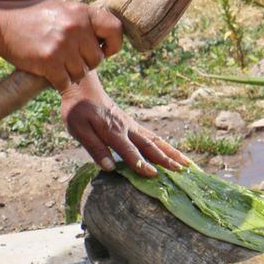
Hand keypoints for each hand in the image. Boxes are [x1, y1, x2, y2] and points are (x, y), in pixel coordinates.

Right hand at [0, 0, 122, 93]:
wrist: (2, 26)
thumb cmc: (33, 19)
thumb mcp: (62, 9)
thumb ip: (84, 21)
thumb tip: (110, 37)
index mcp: (81, 11)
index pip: (115, 29)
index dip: (114, 44)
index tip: (104, 50)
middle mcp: (75, 27)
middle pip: (97, 59)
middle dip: (85, 63)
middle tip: (70, 58)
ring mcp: (63, 45)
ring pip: (81, 73)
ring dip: (71, 73)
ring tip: (58, 63)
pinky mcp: (49, 62)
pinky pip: (66, 82)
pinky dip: (59, 82)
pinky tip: (50, 72)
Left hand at [60, 71, 189, 177]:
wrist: (83, 87)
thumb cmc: (77, 110)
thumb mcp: (78, 129)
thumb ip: (94, 148)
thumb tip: (109, 167)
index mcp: (112, 131)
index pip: (129, 150)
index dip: (140, 163)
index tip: (153, 175)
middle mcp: (126, 128)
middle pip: (149, 146)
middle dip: (165, 159)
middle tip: (181, 171)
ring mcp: (131, 126)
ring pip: (155, 140)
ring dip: (171, 152)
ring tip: (187, 164)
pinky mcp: (132, 125)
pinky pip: (152, 136)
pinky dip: (165, 145)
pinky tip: (173, 153)